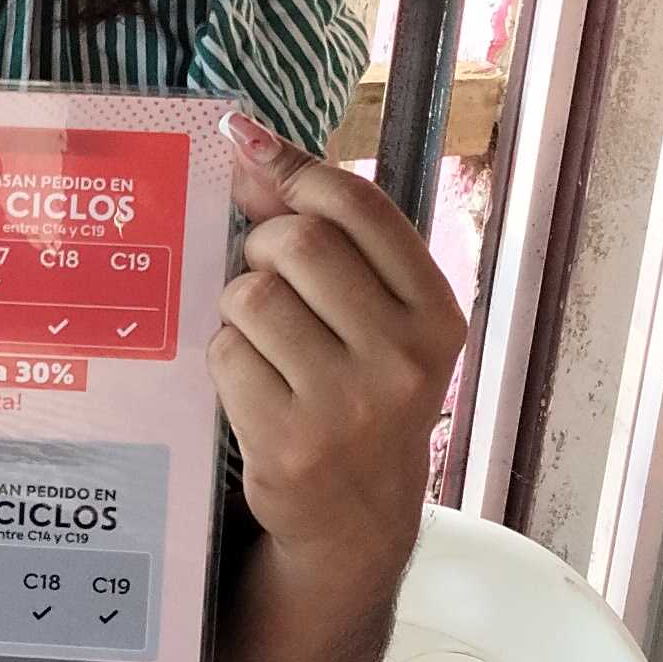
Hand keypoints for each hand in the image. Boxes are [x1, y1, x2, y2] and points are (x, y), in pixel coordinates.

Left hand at [211, 115, 465, 575]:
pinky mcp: (288, 442)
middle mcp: (403, 359)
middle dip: (263, 247)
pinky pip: (226, 354)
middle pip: (298, 244)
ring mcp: (347, 406)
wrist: (356, 517)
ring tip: (263, 338)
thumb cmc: (360, 392)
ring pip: (252, 298)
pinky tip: (251, 384)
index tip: (255, 162)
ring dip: (240, 307)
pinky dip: (225, 358)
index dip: (295, 173)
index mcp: (437, 315)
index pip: (359, 207)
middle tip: (265, 276)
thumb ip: (326, 228)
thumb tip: (247, 144)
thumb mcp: (375, 314)